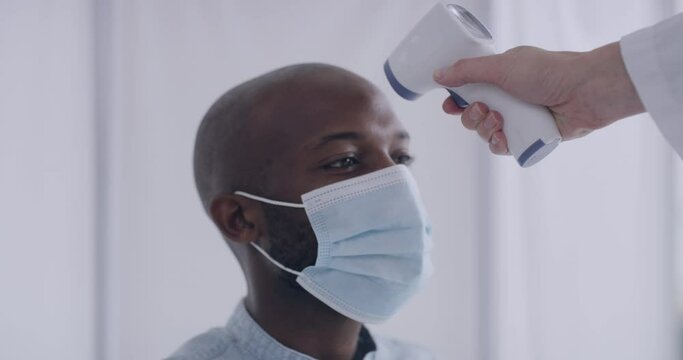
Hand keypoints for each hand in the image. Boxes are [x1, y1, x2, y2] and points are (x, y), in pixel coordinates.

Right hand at [433, 43, 644, 154]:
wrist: (585, 92)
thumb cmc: (550, 73)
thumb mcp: (502, 66)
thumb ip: (467, 72)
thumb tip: (438, 75)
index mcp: (502, 76)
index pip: (470, 90)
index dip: (457, 100)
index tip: (450, 106)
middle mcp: (509, 97)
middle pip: (474, 114)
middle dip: (472, 116)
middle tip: (484, 110)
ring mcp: (519, 118)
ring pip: (486, 132)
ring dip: (485, 129)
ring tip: (500, 121)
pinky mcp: (528, 137)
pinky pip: (502, 147)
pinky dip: (499, 144)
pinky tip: (504, 137)